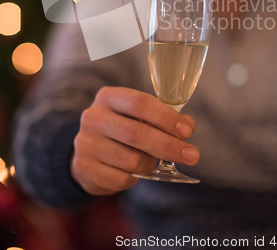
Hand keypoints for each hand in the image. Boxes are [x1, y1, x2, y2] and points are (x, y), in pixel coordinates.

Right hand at [71, 87, 198, 195]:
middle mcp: (94, 117)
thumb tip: (188, 126)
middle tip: (193, 155)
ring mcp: (85, 142)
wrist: (88, 154)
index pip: (140, 103)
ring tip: (148, 161)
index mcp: (109, 97)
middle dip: (169, 146)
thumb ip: (164, 118)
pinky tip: (129, 171)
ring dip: (149, 164)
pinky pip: (121, 179)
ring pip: (131, 160)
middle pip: (137, 133)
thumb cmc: (122, 130)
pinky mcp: (84, 168)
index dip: (165, 117)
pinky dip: (133, 179)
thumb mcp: (140, 117)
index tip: (186, 132)